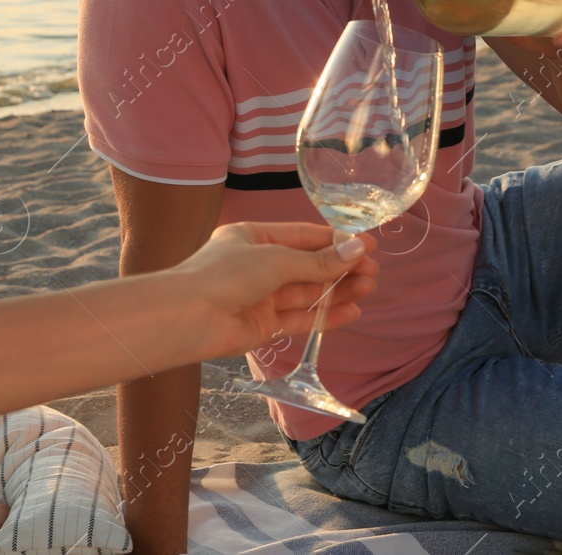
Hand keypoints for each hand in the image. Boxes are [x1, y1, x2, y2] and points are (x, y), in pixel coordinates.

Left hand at [174, 222, 377, 357]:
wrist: (188, 317)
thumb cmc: (225, 274)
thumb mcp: (276, 259)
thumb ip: (317, 262)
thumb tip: (357, 250)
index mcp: (253, 237)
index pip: (303, 236)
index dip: (336, 241)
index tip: (367, 245)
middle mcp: (258, 265)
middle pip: (308, 265)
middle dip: (341, 267)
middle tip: (373, 270)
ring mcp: (261, 296)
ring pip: (307, 293)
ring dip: (338, 290)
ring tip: (369, 287)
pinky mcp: (263, 325)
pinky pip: (300, 319)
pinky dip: (325, 316)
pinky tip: (352, 312)